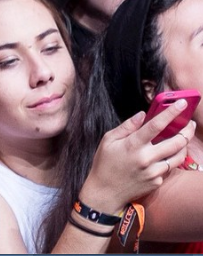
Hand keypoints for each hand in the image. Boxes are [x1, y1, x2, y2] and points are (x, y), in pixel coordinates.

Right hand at [81, 100, 195, 214]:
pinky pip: (168, 168)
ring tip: (184, 137)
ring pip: (178, 156)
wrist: (105, 192)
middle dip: (187, 130)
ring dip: (184, 145)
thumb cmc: (104, 163)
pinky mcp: (157, 182)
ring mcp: (154, 172)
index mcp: (133, 145)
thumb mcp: (108, 139)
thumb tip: (142, 114)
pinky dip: (170, 159)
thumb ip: (127, 126)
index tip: (181, 103)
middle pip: (176, 142)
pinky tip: (166, 154)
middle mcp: (146, 158)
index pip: (156, 125)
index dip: (171, 113)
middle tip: (191, 123)